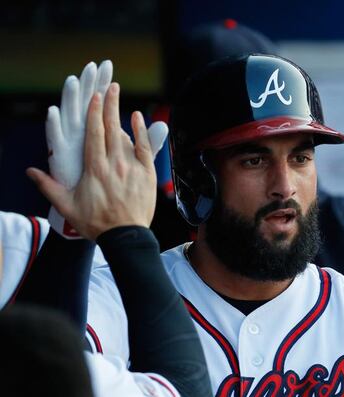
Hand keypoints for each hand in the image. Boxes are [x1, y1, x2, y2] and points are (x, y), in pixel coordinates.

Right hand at [28, 83, 162, 239]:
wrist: (124, 236)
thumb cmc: (96, 222)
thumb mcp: (67, 206)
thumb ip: (49, 186)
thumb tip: (31, 171)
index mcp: (94, 168)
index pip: (94, 134)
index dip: (94, 113)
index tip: (93, 96)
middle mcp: (114, 164)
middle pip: (111, 128)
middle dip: (109, 105)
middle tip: (109, 86)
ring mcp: (132, 167)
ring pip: (127, 136)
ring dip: (122, 116)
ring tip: (118, 99)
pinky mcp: (147, 173)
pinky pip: (146, 147)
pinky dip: (142, 131)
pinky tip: (138, 117)